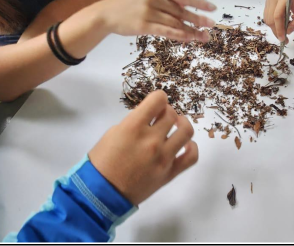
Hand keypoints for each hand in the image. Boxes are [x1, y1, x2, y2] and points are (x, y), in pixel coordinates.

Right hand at [89, 90, 197, 205]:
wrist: (101, 194)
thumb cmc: (102, 162)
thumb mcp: (113, 133)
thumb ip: (134, 122)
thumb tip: (150, 117)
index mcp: (133, 127)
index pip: (158, 99)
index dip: (158, 98)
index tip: (155, 104)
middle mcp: (152, 140)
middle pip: (171, 114)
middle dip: (166, 111)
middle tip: (160, 117)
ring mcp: (163, 157)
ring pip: (186, 131)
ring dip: (182, 124)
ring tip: (176, 126)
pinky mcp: (170, 173)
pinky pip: (192, 157)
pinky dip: (191, 147)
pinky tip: (184, 145)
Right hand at [95, 0, 216, 41]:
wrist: (106, 13)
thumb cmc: (129, 6)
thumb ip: (165, 3)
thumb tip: (186, 15)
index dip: (199, 4)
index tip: (212, 9)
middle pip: (181, 11)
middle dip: (198, 20)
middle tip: (211, 26)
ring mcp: (149, 11)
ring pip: (175, 22)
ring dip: (191, 31)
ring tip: (202, 37)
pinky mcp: (143, 25)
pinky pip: (165, 31)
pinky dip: (178, 35)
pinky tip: (188, 39)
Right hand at [263, 0, 293, 41]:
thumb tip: (288, 31)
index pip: (277, 15)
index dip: (279, 29)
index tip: (283, 39)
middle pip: (271, 19)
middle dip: (276, 31)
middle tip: (284, 39)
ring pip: (267, 19)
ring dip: (274, 28)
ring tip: (284, 31)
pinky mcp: (268, 2)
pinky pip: (267, 16)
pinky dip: (273, 23)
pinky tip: (281, 24)